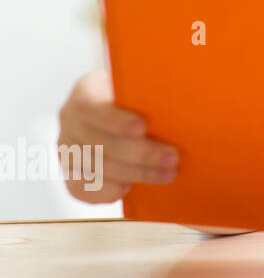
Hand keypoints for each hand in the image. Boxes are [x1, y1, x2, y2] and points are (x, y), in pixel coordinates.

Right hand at [57, 69, 177, 203]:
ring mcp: (67, 145)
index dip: (114, 119)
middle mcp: (71, 118)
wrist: (127, 113)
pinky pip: (79, 188)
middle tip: (172, 157)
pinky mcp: (70, 170)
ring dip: (134, 173)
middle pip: (99, 142)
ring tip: (167, 173)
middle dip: (140, 153)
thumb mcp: (145, 86)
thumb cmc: (142, 98)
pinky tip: (128, 189)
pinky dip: (105, 191)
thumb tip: (180, 99)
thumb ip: (151, 93)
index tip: (143, 127)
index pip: (90, 106)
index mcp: (86, 90)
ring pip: (96, 166)